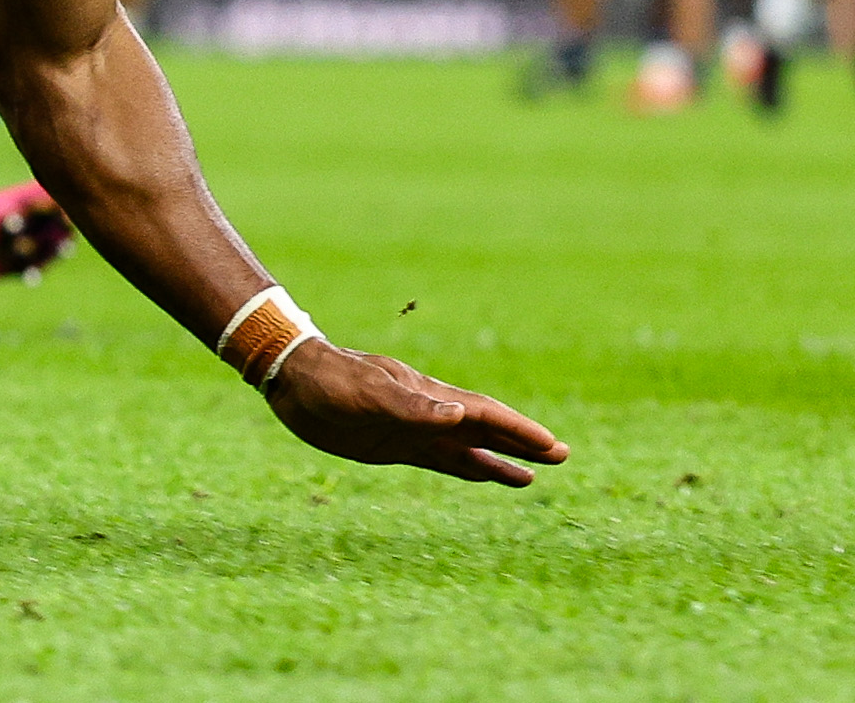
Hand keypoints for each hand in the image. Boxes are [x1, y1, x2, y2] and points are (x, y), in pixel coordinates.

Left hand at [266, 342, 568, 485]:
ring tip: (532, 476)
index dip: (519, 430)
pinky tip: (482, 475)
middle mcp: (427, 413)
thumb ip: (414, 408)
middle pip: (485, 430)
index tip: (552, 445)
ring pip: (466, 448)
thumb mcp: (370, 395)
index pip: (485, 414)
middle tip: (563, 456)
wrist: (292, 378)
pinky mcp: (393, 444)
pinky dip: (465, 468)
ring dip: (499, 460)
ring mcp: (412, 429)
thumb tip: (462, 416)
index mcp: (428, 397)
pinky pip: (439, 459)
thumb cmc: (330, 381)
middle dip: (522, 444)